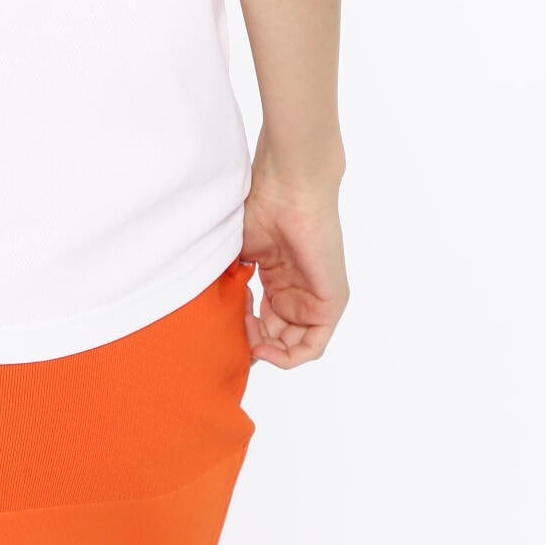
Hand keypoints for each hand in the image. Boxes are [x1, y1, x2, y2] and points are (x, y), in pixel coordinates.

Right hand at [240, 149, 349, 369]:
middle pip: (275, 337)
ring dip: (265, 350)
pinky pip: (312, 346)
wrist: (288, 188)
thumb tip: (214, 313)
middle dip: (250, 343)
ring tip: (245, 335)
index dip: (240, 331)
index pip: (262, 322)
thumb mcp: (238, 253)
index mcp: (278, 279)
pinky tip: (263, 347)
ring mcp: (315, 299)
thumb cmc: (261, 208)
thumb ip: (230, 283)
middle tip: (231, 333)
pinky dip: (287, 356)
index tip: (220, 325)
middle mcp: (297, 292)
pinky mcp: (330, 303)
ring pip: (291, 346)